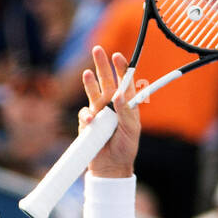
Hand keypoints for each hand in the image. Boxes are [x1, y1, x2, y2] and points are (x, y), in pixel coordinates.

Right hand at [81, 45, 139, 177]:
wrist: (111, 167)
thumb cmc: (126, 149)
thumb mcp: (131, 131)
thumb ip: (126, 112)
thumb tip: (119, 95)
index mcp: (127, 106)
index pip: (125, 83)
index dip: (122, 69)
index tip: (118, 56)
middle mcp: (112, 106)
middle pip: (107, 81)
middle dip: (102, 65)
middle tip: (98, 49)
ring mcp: (99, 113)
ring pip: (93, 92)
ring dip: (90, 81)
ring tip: (88, 72)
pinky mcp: (87, 122)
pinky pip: (85, 114)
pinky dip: (87, 116)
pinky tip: (91, 120)